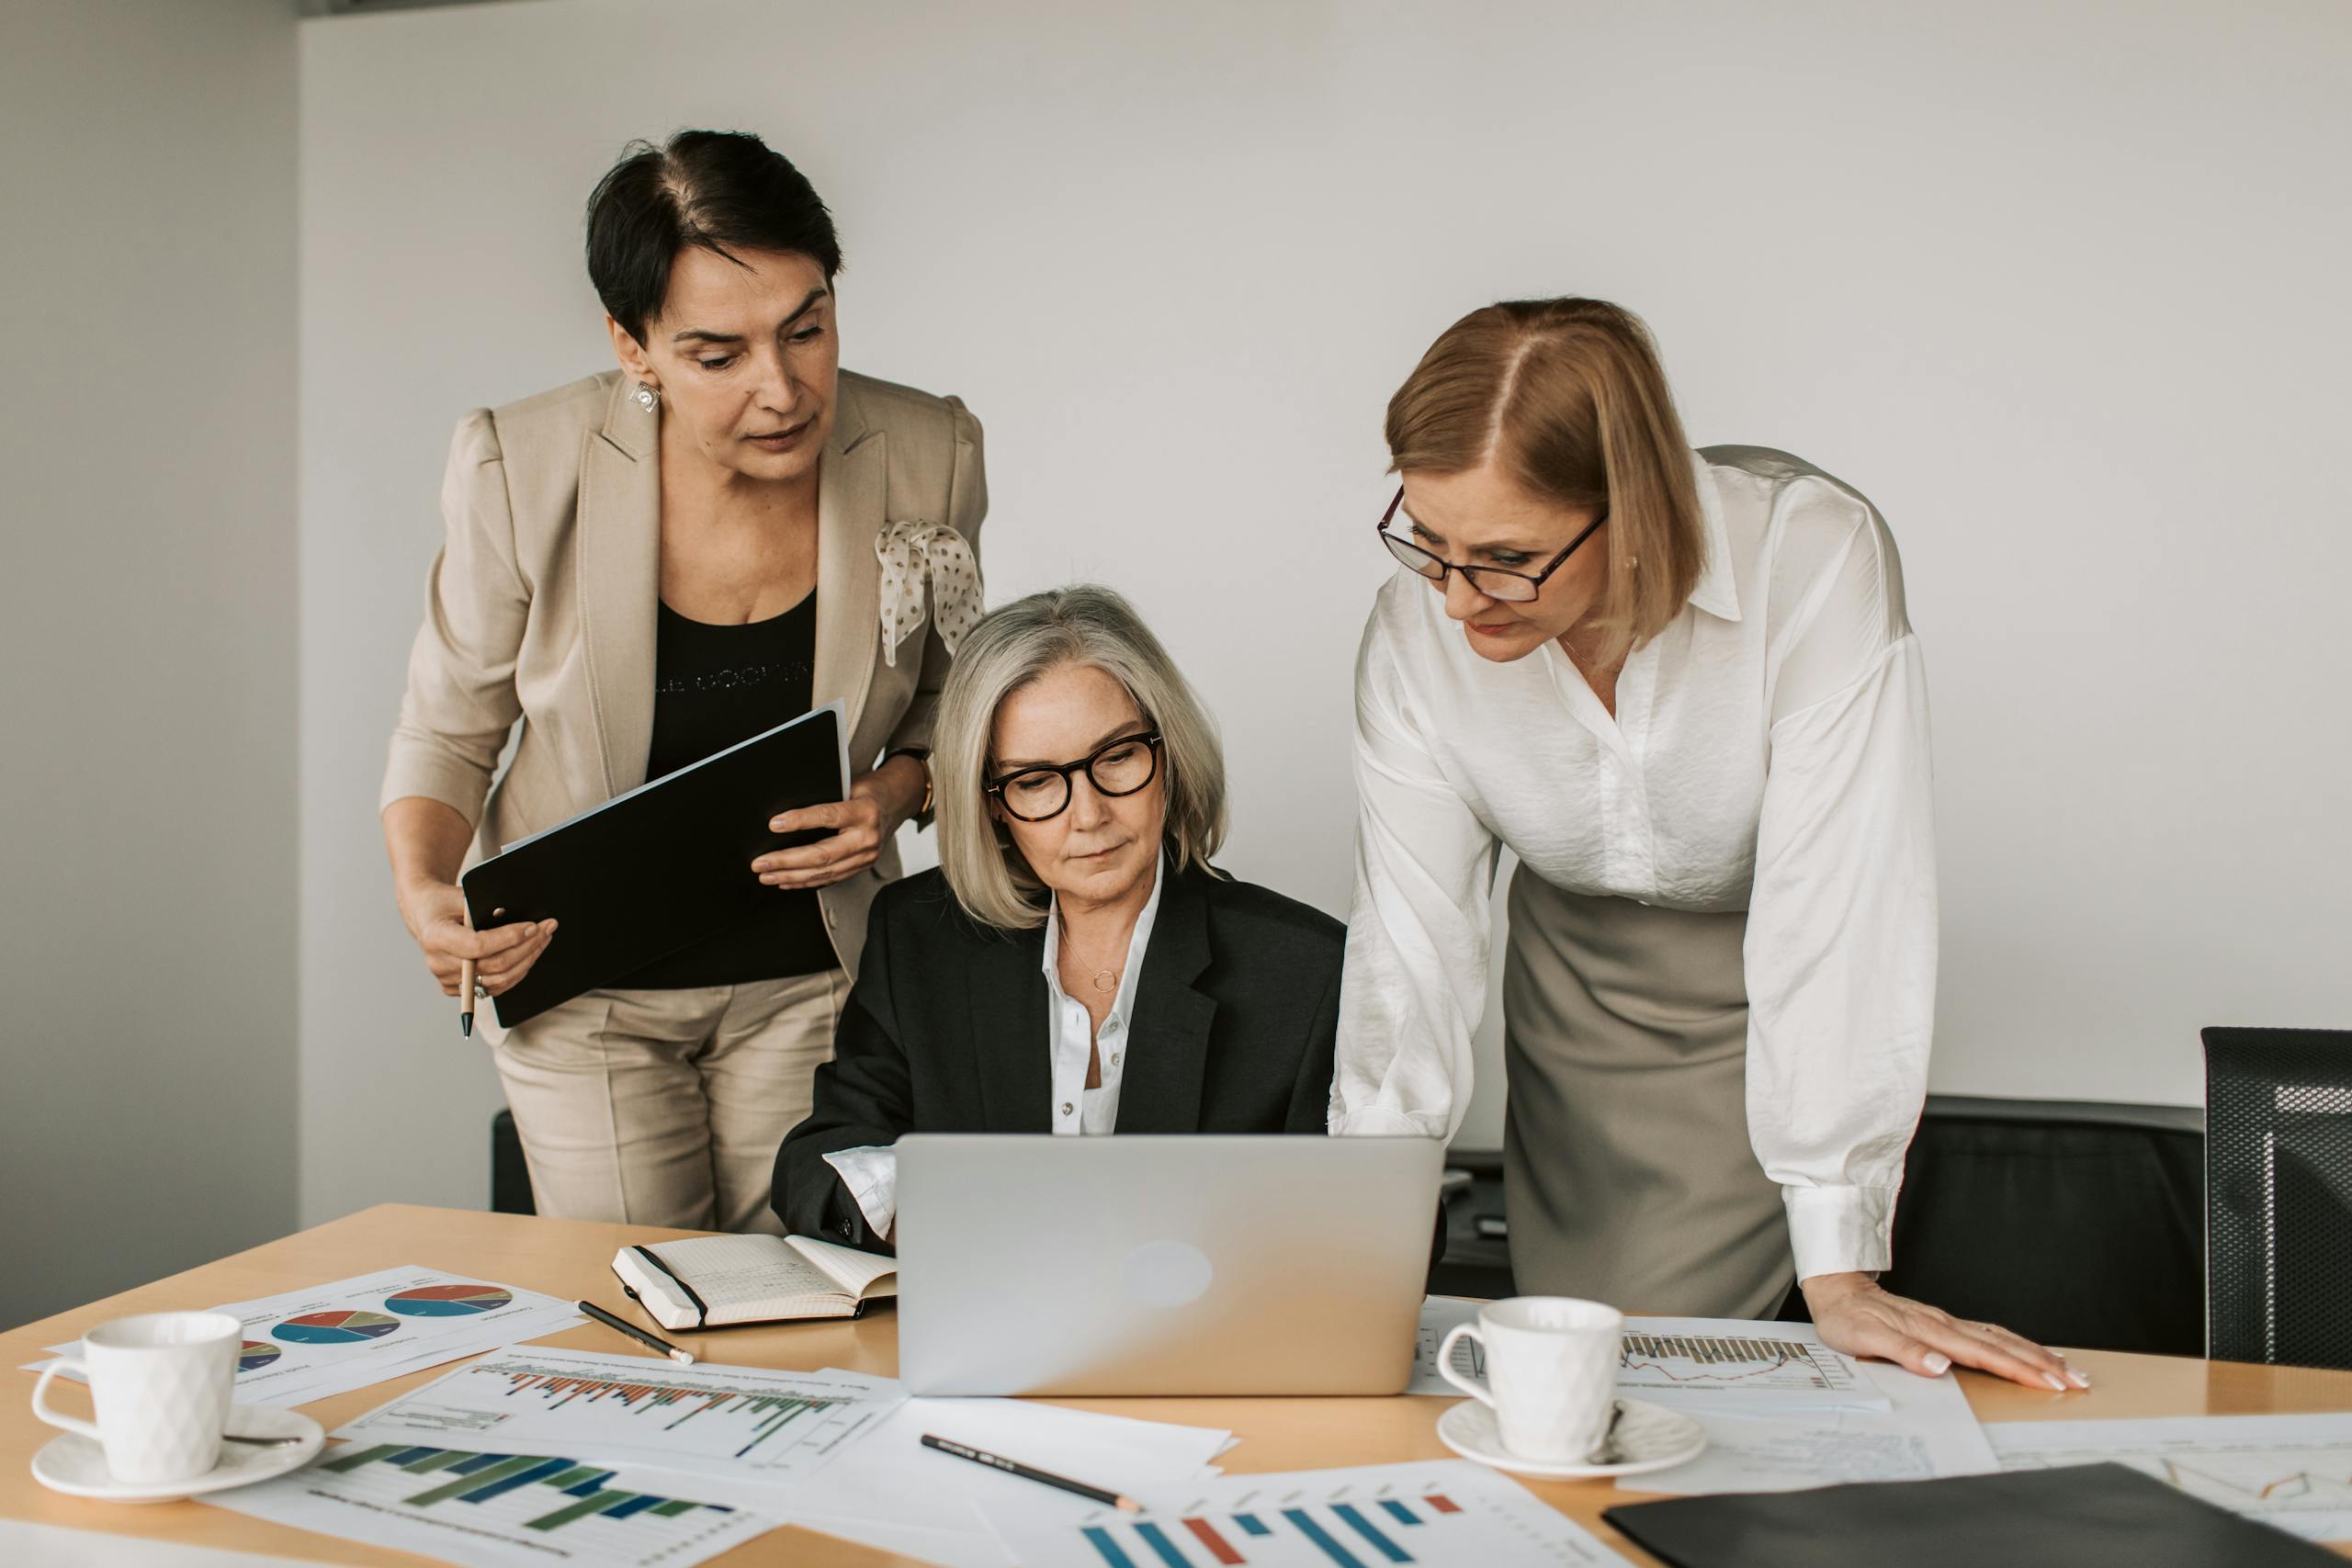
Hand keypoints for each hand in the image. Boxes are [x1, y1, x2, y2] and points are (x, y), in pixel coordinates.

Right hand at [397, 878, 556, 999]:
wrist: (426, 916)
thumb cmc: (445, 902)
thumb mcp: (462, 896)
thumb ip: (487, 909)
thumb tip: (524, 923)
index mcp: (435, 937)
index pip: (478, 946)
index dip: (510, 938)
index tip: (533, 927)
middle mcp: (438, 963)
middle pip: (494, 965)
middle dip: (527, 947)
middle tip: (547, 929)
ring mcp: (447, 980)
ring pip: (499, 980)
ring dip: (527, 961)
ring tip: (543, 940)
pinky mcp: (457, 989)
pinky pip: (494, 987)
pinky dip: (516, 972)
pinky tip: (529, 955)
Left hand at [753, 755, 926, 891]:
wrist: (897, 803)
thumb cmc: (870, 792)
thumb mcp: (851, 786)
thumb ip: (825, 799)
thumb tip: (788, 813)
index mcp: (865, 812)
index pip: (828, 817)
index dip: (799, 821)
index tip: (774, 824)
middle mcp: (867, 838)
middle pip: (822, 855)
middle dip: (786, 861)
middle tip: (761, 863)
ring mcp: (866, 856)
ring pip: (824, 872)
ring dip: (791, 876)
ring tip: (767, 875)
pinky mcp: (861, 866)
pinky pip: (830, 878)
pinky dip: (806, 882)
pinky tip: (787, 881)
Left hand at [1802, 1272, 2089, 1391]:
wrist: (1836, 1288)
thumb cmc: (1846, 1318)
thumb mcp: (1864, 1340)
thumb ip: (1904, 1353)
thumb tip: (1940, 1367)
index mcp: (1932, 1332)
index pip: (1986, 1355)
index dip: (2020, 1371)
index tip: (2052, 1384)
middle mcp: (1945, 1325)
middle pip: (2004, 1345)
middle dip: (2043, 1365)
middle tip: (2079, 1382)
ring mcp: (1946, 1322)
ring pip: (2001, 1337)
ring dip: (2036, 1354)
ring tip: (2068, 1369)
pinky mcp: (1943, 1322)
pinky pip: (1989, 1333)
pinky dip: (2015, 1344)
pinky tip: (2026, 1350)